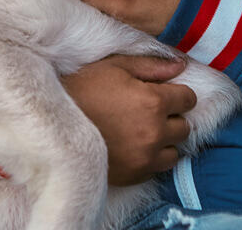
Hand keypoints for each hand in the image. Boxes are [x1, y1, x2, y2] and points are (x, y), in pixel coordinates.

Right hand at [62, 55, 196, 185]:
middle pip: (184, 127)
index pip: (189, 99)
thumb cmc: (82, 89)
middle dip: (171, 118)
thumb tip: (180, 66)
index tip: (164, 94)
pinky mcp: (134, 175)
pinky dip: (150, 158)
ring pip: (174, 152)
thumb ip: (151, 66)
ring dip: (164, 142)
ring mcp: (145, 157)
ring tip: (143, 132)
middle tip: (149, 112)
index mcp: (153, 101)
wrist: (52, 125)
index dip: (178, 94)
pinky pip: (156, 169)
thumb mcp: (114, 67)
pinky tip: (132, 147)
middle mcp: (155, 132)